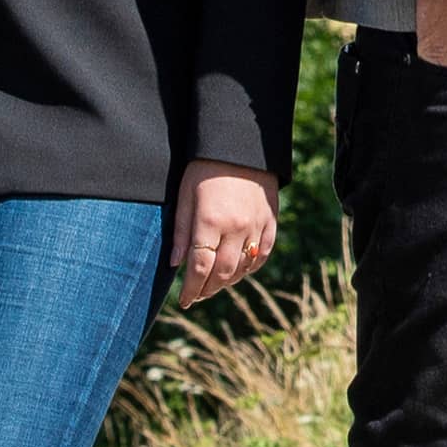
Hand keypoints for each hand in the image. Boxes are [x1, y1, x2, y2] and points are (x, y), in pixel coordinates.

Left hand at [172, 159, 279, 305]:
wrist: (241, 144)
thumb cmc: (204, 168)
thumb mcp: (185, 195)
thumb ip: (182, 232)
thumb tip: (175, 264)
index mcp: (210, 221)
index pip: (200, 268)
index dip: (191, 289)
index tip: (184, 301)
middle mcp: (236, 227)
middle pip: (223, 273)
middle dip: (207, 290)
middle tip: (197, 296)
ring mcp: (257, 225)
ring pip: (244, 268)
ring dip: (228, 282)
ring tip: (214, 285)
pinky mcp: (271, 221)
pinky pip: (263, 254)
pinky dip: (251, 267)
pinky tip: (239, 270)